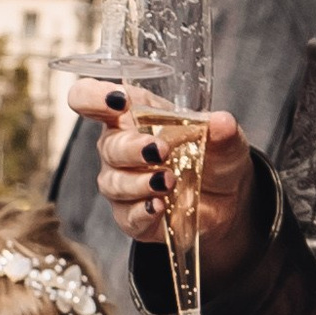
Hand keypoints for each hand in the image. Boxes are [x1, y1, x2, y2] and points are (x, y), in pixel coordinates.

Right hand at [76, 88, 258, 281]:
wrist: (226, 199)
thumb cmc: (213, 155)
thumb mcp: (224, 138)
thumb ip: (221, 129)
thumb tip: (221, 122)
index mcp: (131, 115)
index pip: (89, 99)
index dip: (93, 97)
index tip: (118, 101)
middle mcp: (118, 148)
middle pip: (108, 145)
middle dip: (132, 148)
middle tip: (161, 151)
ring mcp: (122, 184)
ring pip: (113, 182)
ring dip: (139, 182)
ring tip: (169, 181)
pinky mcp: (130, 217)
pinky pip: (126, 216)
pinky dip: (142, 211)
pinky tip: (159, 206)